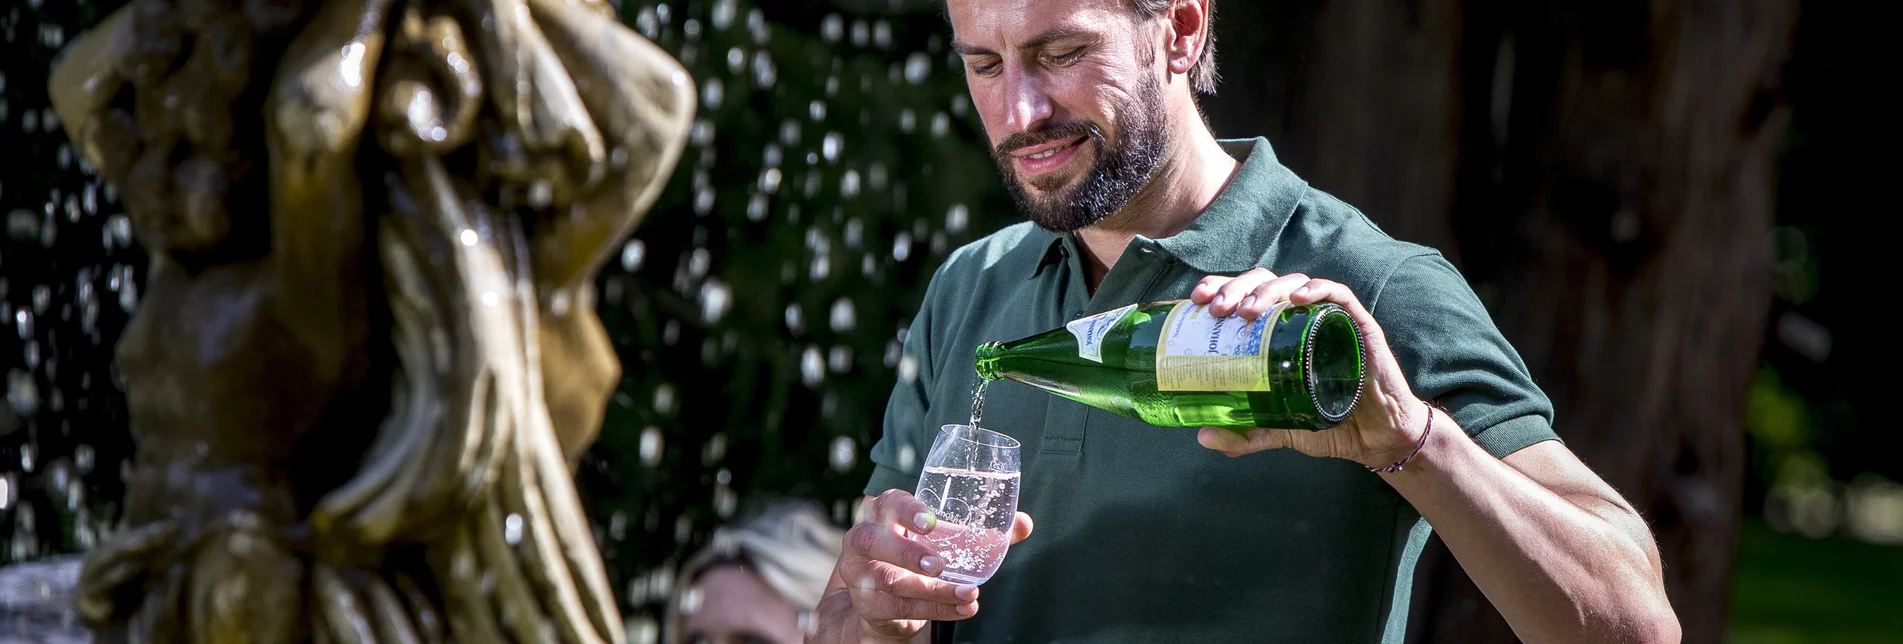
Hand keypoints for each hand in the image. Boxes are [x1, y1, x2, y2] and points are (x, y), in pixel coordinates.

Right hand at [811, 490, 1033, 642]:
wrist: (885, 596)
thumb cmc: (918, 553)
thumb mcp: (944, 540)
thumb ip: (982, 532)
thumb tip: (1024, 523)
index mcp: (883, 512)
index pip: (888, 503)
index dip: (907, 511)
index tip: (931, 522)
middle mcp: (863, 539)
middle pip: (871, 540)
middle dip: (907, 553)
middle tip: (940, 565)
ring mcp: (859, 574)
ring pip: (889, 581)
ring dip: (932, 591)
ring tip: (967, 594)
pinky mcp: (867, 604)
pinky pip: (898, 609)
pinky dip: (934, 610)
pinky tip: (960, 609)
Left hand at [1186, 268, 1434, 467]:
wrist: (1379, 439)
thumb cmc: (1330, 423)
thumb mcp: (1278, 430)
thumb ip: (1245, 433)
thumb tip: (1202, 437)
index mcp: (1278, 331)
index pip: (1244, 296)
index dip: (1219, 288)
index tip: (1195, 301)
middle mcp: (1301, 318)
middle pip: (1264, 282)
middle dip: (1236, 288)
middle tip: (1217, 310)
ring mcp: (1329, 319)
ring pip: (1295, 283)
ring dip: (1267, 290)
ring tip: (1247, 312)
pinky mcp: (1360, 326)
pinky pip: (1340, 295)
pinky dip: (1317, 289)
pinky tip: (1297, 298)